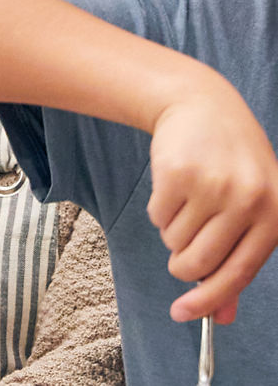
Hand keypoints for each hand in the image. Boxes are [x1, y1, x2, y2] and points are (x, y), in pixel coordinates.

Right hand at [146, 84, 277, 323]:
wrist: (204, 106)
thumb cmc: (232, 165)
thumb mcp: (250, 210)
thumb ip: (237, 260)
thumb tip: (220, 315)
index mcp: (275, 215)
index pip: (239, 273)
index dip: (207, 300)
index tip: (181, 315)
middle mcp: (248, 201)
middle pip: (199, 262)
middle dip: (182, 267)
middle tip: (179, 257)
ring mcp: (212, 185)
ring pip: (174, 240)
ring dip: (172, 232)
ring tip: (187, 204)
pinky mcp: (177, 172)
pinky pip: (156, 216)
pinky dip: (159, 210)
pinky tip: (174, 187)